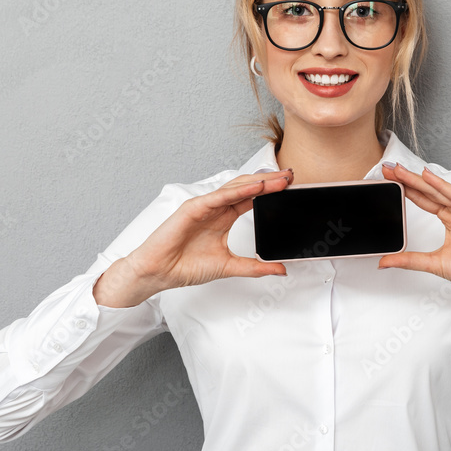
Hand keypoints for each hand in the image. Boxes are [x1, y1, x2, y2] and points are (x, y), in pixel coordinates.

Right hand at [126, 170, 292, 290]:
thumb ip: (255, 267)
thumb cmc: (185, 266)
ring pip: (236, 187)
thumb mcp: (229, 267)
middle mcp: (216, 208)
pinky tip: (255, 187)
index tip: (291, 189)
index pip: (252, 199)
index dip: (271, 192)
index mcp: (224, 218)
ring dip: (259, 182)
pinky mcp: (193, 208)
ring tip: (280, 179)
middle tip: (292, 177)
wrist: (159, 273)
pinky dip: (238, 190)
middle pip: (247, 189)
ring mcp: (205, 206)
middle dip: (270, 182)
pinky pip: (219, 196)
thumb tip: (280, 269)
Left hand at [379, 163, 450, 326]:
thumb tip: (383, 262)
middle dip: (408, 180)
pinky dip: (443, 187)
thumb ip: (409, 260)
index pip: (424, 200)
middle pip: (429, 192)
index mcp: (450, 220)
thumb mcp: (435, 264)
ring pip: (441, 191)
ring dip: (420, 180)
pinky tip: (428, 177)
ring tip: (401, 170)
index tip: (388, 181)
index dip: (406, 190)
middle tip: (388, 168)